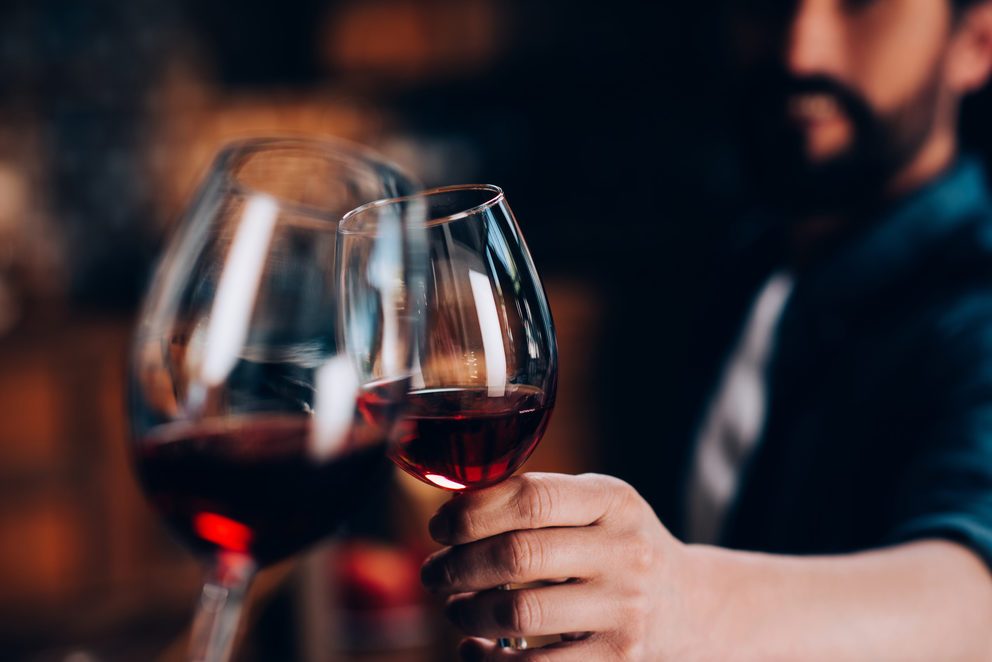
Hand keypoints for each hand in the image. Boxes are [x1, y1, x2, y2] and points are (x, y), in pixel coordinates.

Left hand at [421, 473, 693, 659]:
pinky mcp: (619, 660)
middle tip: (433, 572)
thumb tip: (452, 511)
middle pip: (519, 554)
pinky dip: (488, 659)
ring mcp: (625, 608)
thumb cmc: (616, 548)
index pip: (531, 496)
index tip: (439, 526)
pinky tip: (474, 647)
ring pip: (520, 612)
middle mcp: (625, 550)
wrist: (692, 605)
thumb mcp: (596, 508)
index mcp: (613, 500)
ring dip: (468, 611)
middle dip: (458, 565)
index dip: (471, 512)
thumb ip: (539, 502)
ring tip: (454, 608)